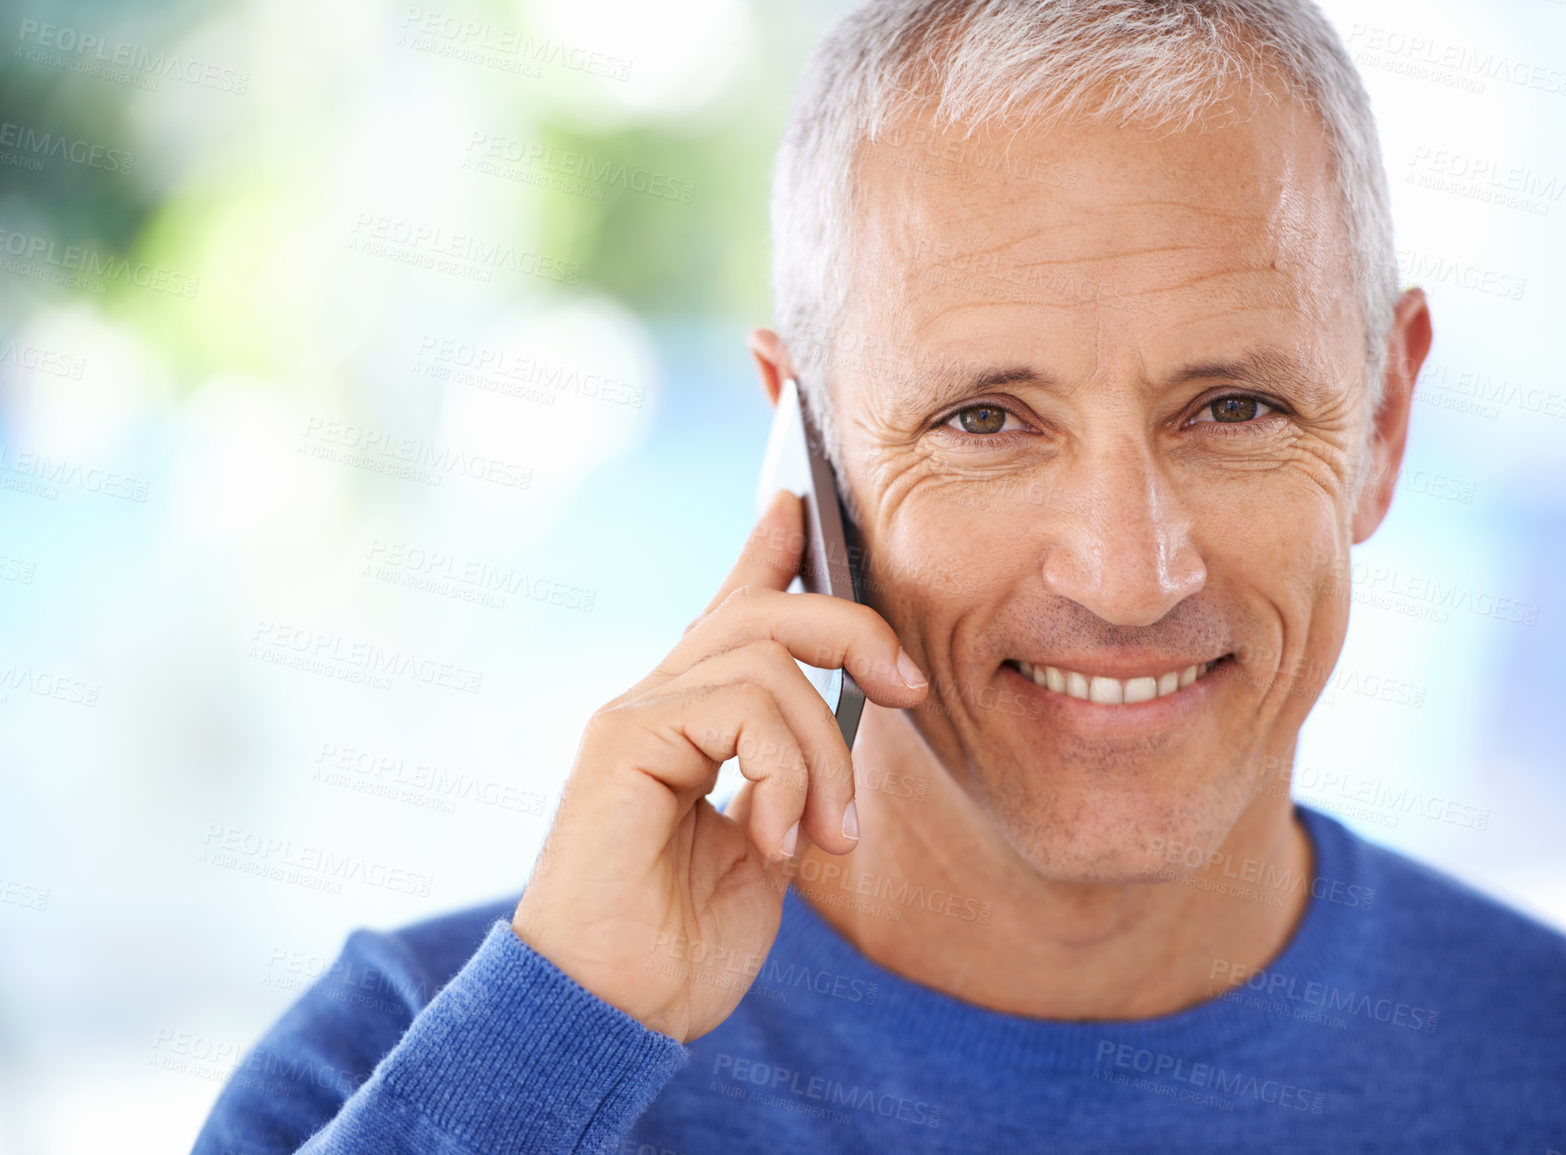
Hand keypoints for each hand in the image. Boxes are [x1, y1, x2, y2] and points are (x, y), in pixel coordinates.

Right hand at [511, 490, 927, 1042]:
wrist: (609, 1014)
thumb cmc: (678, 947)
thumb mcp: (763, 851)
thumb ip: (786, 784)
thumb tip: (828, 743)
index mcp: (691, 725)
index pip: (732, 611)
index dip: (768, 551)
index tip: (800, 502)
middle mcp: (657, 703)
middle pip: (765, 611)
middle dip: (852, 629)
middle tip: (907, 688)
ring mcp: (636, 715)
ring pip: (767, 658)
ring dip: (825, 753)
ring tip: (824, 836)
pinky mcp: (624, 739)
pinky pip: (741, 707)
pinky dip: (785, 772)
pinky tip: (774, 840)